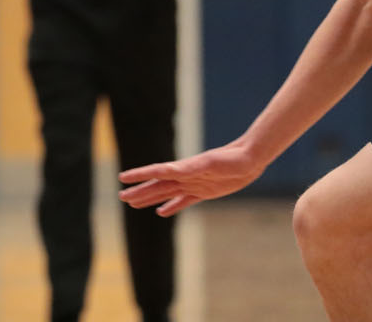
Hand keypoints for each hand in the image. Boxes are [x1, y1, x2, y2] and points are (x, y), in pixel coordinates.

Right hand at [118, 141, 263, 215]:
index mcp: (183, 168)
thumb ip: (191, 167)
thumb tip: (170, 169)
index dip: (139, 175)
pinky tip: (161, 212)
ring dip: (150, 199)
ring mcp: (193, 185)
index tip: (122, 178)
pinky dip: (171, 207)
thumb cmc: (232, 158)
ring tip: (134, 203)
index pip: (156, 172)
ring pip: (166, 194)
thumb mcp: (211, 162)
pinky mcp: (204, 193)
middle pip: (157, 186)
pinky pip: (183, 202)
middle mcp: (185, 176)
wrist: (249, 159)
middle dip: (139, 191)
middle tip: (121, 197)